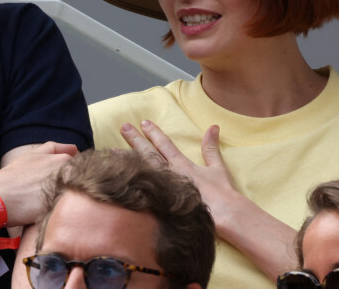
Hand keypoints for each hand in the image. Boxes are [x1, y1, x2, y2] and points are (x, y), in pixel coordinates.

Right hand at [0, 141, 77, 225]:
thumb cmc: (14, 176)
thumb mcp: (33, 155)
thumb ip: (55, 148)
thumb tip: (75, 148)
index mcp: (65, 161)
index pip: (81, 169)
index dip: (72, 177)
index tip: (60, 184)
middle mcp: (69, 175)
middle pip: (81, 184)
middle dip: (73, 188)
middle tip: (55, 195)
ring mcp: (66, 193)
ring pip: (76, 197)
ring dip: (70, 200)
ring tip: (51, 205)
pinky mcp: (60, 210)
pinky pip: (68, 212)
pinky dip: (64, 213)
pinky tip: (51, 214)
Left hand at [121, 121, 236, 219]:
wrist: (227, 216)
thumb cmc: (223, 194)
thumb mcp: (218, 167)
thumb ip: (211, 147)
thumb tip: (213, 126)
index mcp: (182, 165)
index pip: (164, 145)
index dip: (153, 133)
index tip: (142, 123)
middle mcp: (170, 174)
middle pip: (149, 154)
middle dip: (135, 139)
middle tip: (123, 127)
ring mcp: (164, 189)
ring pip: (141, 170)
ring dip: (126, 160)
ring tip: (111, 150)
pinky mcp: (162, 203)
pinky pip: (141, 191)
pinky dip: (129, 183)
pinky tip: (116, 178)